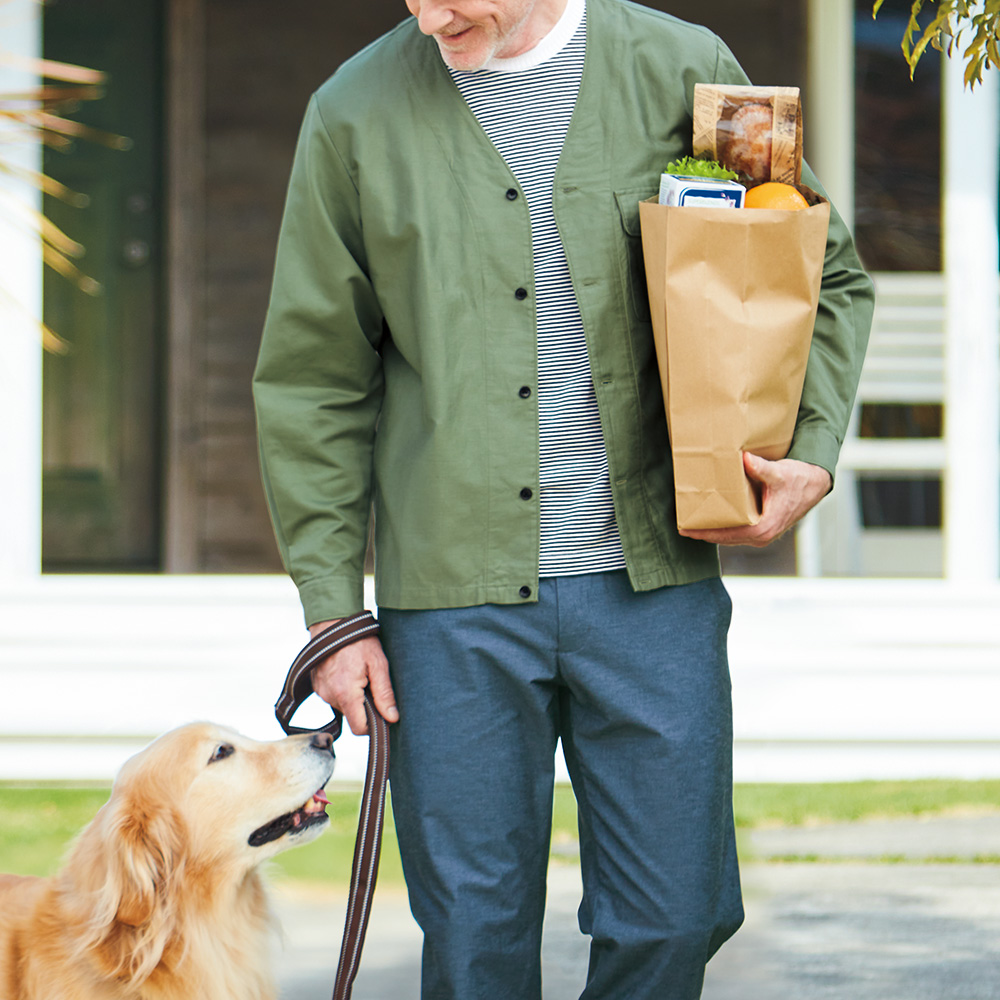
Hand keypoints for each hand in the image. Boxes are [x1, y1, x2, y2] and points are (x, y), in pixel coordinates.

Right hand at [308, 621, 398, 734]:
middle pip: (352, 716)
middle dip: (364, 706)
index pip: (359, 728)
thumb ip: (385, 694)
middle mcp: (329, 696)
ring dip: (354, 697)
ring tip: (359, 674)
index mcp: (346, 693)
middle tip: (371, 683)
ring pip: (343, 706)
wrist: (333, 622)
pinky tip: (348, 672)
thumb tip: (392, 719)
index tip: (382, 712)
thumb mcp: (378, 664)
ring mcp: (320, 691)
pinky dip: (343, 690)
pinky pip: (334, 696)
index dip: (373, 725)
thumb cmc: (358, 641)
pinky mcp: (316, 686)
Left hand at [679, 452, 831, 547]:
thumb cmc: (799, 479)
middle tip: (682, 526)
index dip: (705, 532)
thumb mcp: (779, 472)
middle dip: (703, 533)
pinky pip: (737, 532)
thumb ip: (761, 467)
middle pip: (725, 538)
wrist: (815, 484)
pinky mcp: (763, 529)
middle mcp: (762, 536)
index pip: (727, 534)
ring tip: (692, 523)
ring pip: (730, 537)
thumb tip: (745, 459)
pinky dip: (723, 528)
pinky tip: (712, 519)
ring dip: (712, 531)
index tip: (686, 529)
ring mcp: (762, 535)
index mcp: (763, 527)